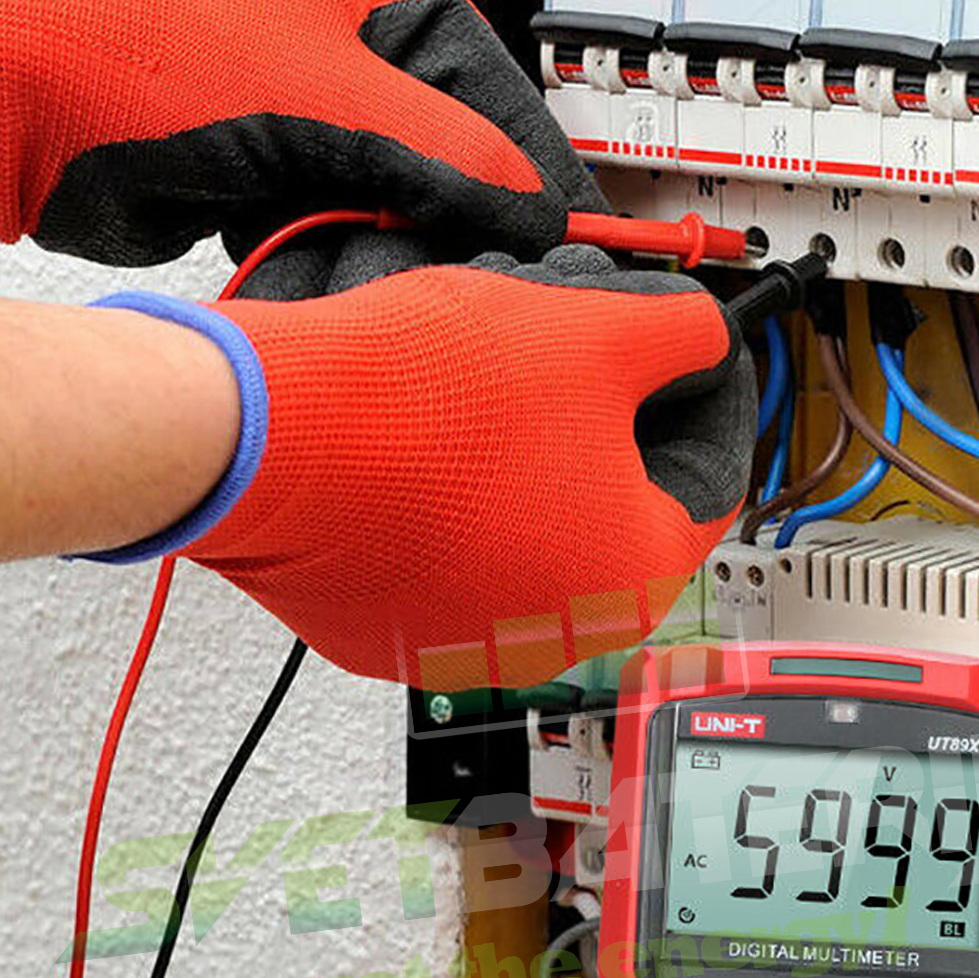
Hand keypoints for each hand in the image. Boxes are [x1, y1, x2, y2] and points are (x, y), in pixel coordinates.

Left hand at [0, 0, 600, 262]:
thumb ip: (449, 154)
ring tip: (394, 275)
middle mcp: (347, 37)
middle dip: (456, 215)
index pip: (497, 86)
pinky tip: (330, 268)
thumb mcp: (327, 106)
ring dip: (394, 241)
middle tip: (481, 279)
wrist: (5, 112)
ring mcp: (305, 103)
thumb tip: (538, 205)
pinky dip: (340, 249)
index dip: (530, 174)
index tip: (562, 249)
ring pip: (397, 194)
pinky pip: (341, 219)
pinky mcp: (268, 164)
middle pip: (451, 148)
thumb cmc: (138, 65)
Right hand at [92, 248, 755, 690]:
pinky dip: (451, 501)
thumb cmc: (421, 407)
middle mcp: (557, 638)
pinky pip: (448, 558)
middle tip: (577, 357)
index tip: (685, 360)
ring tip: (487, 388)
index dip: (701, 400)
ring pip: (527, 533)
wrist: (268, 439)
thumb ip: (681, 334)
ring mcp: (467, 645)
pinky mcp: (390, 633)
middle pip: (613, 512)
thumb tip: (697, 336)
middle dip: (606, 427)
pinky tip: (428, 440)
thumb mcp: (593, 332)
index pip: (709, 484)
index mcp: (632, 583)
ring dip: (525, 461)